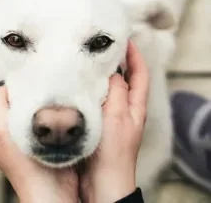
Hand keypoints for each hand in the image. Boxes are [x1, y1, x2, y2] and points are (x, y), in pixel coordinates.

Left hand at [0, 58, 78, 202]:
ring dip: (14, 85)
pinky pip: (27, 107)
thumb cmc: (25, 166)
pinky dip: (30, 95)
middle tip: (9, 60)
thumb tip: (3, 87)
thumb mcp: (2, 132)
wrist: (51, 189)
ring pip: (10, 101)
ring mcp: (16, 130)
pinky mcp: (33, 130)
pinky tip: (41, 88)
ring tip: (25, 70)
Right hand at [80, 41, 148, 202]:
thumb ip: (118, 91)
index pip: (140, 74)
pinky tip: (79, 84)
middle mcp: (125, 108)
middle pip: (125, 79)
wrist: (102, 180)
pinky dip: (91, 89)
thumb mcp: (117, 115)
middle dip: (117, 62)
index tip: (124, 40)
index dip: (135, 56)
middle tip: (102, 48)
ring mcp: (111, 115)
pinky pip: (95, 100)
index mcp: (135, 106)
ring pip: (108, 89)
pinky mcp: (97, 121)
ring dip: (101, 75)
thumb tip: (115, 73)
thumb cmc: (113, 150)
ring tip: (89, 61)